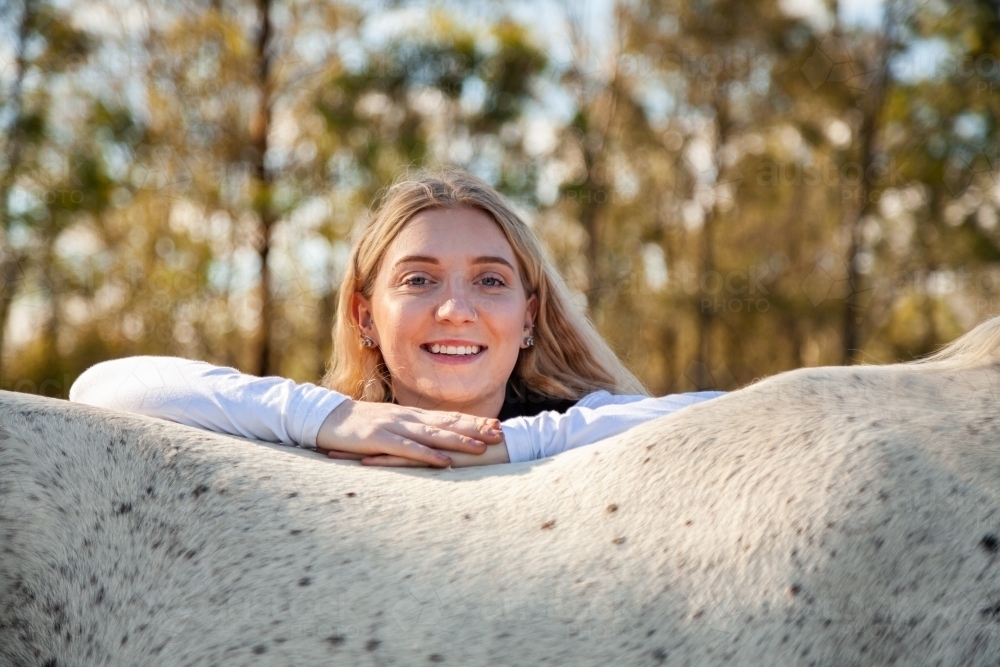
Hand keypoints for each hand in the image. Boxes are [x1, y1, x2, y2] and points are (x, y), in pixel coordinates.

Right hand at [316, 399, 503, 466]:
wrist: (327, 419)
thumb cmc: (358, 427)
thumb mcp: (388, 427)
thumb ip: (410, 433)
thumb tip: (431, 443)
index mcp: (411, 415)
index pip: (449, 417)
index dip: (474, 421)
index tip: (497, 425)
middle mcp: (407, 418)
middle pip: (447, 423)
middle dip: (475, 429)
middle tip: (500, 434)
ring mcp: (394, 427)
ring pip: (432, 434)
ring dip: (458, 441)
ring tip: (481, 448)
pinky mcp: (379, 440)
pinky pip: (407, 448)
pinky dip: (427, 455)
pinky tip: (443, 461)